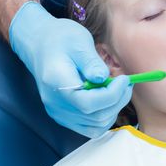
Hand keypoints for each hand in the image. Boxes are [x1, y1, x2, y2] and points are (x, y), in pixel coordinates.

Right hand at [9, 1, 132, 137]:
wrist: (39, 44)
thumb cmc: (60, 38)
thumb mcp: (78, 42)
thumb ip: (91, 62)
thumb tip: (104, 79)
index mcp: (57, 83)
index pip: (88, 103)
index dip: (112, 94)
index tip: (124, 79)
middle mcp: (56, 103)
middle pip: (95, 116)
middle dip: (118, 100)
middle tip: (125, 82)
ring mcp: (59, 112)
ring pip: (95, 126)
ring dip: (113, 109)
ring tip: (117, 89)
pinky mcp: (64, 115)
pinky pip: (89, 127)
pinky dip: (104, 116)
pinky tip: (108, 98)